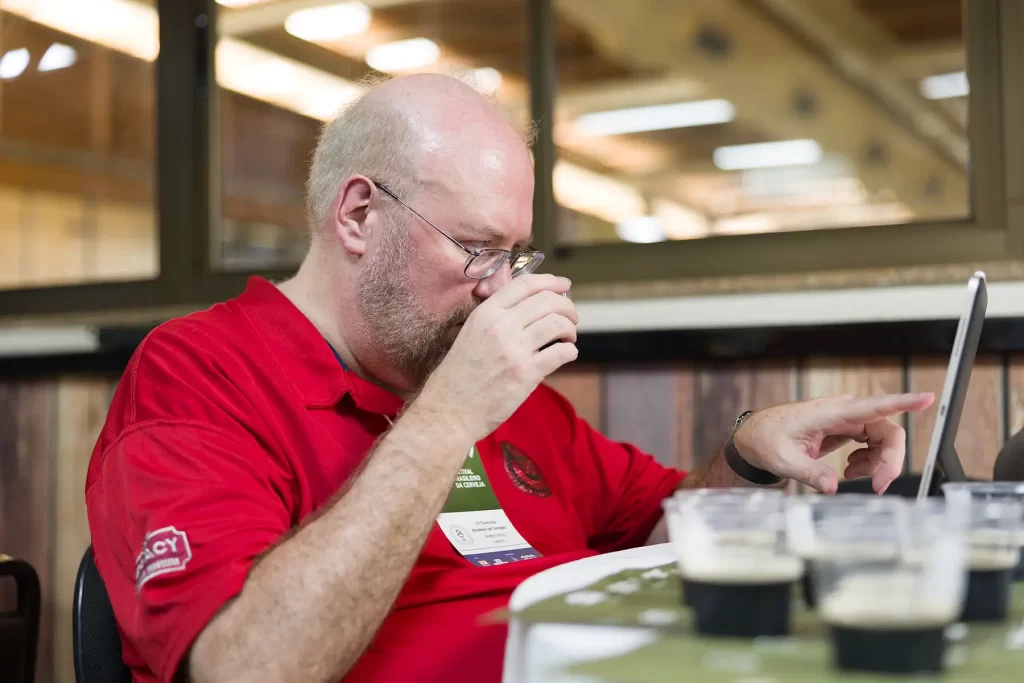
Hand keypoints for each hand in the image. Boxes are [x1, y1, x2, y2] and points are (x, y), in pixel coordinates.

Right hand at [416, 274, 577, 442]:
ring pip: (558, 323)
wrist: (450, 410)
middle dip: (567, 306)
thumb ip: (496, 318)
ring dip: (570, 328)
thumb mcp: (470, 333)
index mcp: (486, 313)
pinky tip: (567, 354)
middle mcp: (501, 326)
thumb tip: (531, 307)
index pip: (525, 284)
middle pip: (547, 300)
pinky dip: (570, 351)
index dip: (550, 281)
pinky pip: (561, 352)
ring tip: (568, 337)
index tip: (564, 285)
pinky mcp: (526, 374)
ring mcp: (514, 350)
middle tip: (571, 316)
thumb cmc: (460, 375)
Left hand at [733, 393, 934, 493]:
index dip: (903, 402)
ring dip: (878, 463)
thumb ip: (809, 473)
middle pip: (888, 431)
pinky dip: (868, 461)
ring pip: (883, 440)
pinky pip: (872, 444)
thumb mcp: (784, 460)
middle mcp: (843, 412)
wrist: (754, 436)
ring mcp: (846, 419)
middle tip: (878, 486)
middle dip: (890, 461)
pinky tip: (850, 470)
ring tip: (853, 476)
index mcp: (831, 412)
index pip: (873, 405)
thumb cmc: (766, 440)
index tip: (927, 398)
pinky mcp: (846, 428)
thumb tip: (833, 487)